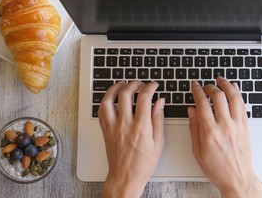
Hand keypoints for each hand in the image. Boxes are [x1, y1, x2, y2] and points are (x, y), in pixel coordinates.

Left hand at [98, 81, 164, 197]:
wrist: (125, 177)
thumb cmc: (143, 164)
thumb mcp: (158, 142)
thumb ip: (158, 119)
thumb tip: (159, 102)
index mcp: (141, 128)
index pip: (144, 98)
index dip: (150, 87)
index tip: (153, 85)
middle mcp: (125, 125)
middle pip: (126, 94)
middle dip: (134, 84)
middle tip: (140, 84)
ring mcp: (112, 127)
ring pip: (109, 99)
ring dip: (116, 88)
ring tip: (123, 84)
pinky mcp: (105, 130)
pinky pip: (102, 110)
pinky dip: (106, 100)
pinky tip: (113, 98)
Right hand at [188, 77, 261, 197]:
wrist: (237, 179)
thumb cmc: (217, 169)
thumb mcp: (197, 151)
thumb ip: (194, 128)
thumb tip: (192, 111)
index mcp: (210, 132)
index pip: (203, 104)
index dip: (197, 91)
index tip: (195, 86)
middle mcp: (225, 126)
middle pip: (218, 97)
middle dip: (210, 87)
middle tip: (206, 85)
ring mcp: (237, 126)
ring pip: (234, 98)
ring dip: (227, 85)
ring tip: (221, 80)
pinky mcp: (245, 127)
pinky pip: (243, 106)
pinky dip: (238, 94)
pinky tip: (234, 89)